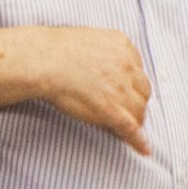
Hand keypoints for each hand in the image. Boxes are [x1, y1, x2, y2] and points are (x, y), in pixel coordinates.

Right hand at [33, 26, 152, 154]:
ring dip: (136, 119)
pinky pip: (130, 127)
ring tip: (130, 128)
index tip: (126, 93)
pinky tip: (144, 149)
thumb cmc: (54, 50)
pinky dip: (138, 140)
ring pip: (139, 109)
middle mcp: (127, 65)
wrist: (43, 60)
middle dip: (137, 101)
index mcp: (123, 45)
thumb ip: (103, 51)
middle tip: (128, 111)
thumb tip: (101, 64)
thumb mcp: (89, 39)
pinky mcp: (110, 108)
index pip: (137, 71)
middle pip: (143, 90)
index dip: (131, 85)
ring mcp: (120, 88)